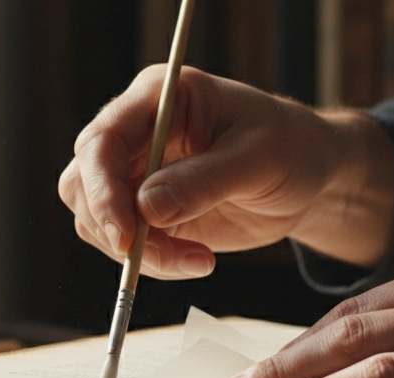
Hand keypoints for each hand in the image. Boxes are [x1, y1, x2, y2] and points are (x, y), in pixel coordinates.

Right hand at [57, 65, 393, 278]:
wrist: (308, 177)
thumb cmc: (291, 149)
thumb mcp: (259, 160)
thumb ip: (204, 181)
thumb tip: (147, 208)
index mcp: (158, 98)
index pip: (102, 141)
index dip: (103, 190)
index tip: (126, 236)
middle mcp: (135, 132)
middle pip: (84, 182)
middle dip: (114, 227)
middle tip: (161, 256)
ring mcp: (135, 172)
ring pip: (94, 218)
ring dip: (136, 252)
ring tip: (194, 260)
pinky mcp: (143, 211)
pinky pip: (122, 243)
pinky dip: (149, 262)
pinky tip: (195, 261)